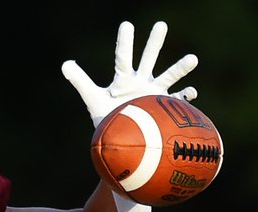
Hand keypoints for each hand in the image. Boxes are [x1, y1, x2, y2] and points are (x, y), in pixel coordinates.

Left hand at [63, 20, 198, 127]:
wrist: (121, 140)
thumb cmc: (108, 118)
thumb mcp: (93, 98)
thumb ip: (80, 80)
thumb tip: (64, 63)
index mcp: (123, 79)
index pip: (122, 57)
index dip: (124, 42)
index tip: (126, 24)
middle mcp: (140, 81)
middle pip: (148, 59)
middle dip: (154, 43)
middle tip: (160, 25)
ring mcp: (154, 93)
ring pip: (168, 76)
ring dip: (180, 68)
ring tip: (193, 58)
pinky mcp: (163, 106)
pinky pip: (178, 99)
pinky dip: (186, 95)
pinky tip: (192, 92)